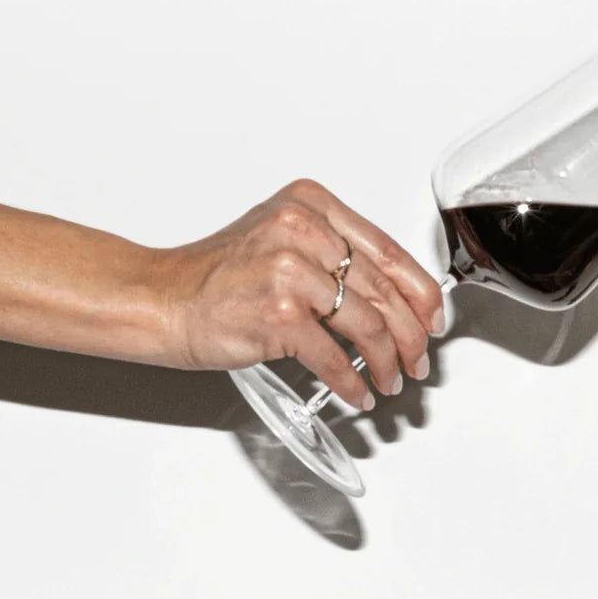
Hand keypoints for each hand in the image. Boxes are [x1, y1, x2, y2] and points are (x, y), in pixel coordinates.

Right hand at [160, 179, 444, 408]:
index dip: (422, 295)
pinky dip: (352, 383)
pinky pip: (334, 357)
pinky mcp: (278, 313)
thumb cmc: (221, 276)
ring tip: (389, 381)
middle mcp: (302, 229)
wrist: (163, 299)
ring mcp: (289, 270)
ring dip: (386, 364)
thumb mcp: (284, 241)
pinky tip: (357, 393)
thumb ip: (336, 256)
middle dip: (411, 338)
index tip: (434, 321)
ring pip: (368, 327)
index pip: (390, 252)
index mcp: (312, 205)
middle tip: (418, 362)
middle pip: (385, 292)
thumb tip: (396, 299)